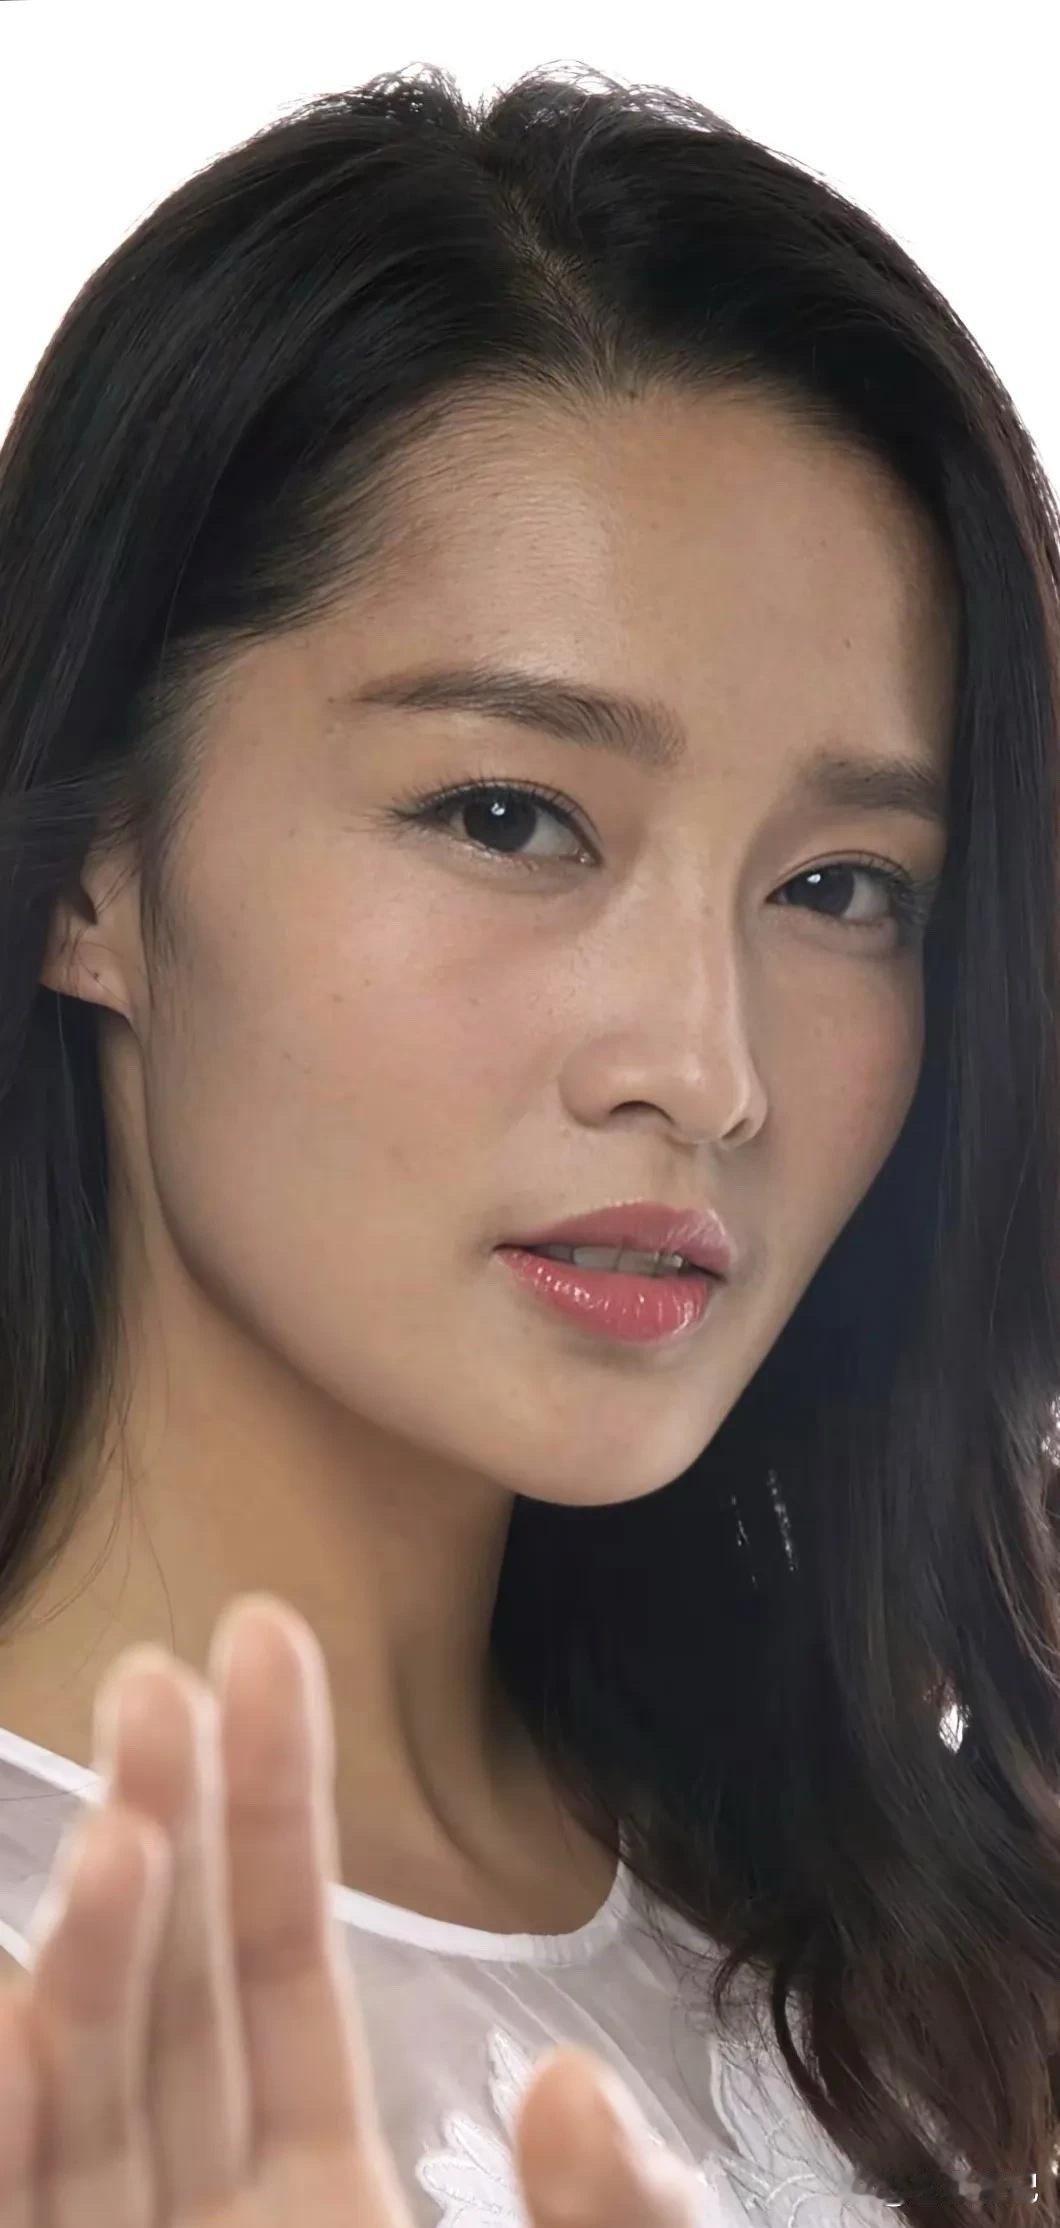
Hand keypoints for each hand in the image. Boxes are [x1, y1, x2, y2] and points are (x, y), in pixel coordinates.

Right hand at [0, 1593, 706, 2227]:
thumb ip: (621, 2221)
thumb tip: (569, 2081)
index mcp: (322, 2197)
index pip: (280, 1967)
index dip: (268, 1803)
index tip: (265, 1639)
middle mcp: (216, 2222)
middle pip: (174, 2010)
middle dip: (162, 1835)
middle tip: (149, 1676)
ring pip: (95, 2111)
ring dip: (92, 1970)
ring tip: (120, 1835)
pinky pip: (34, 2227)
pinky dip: (14, 2139)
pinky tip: (19, 2024)